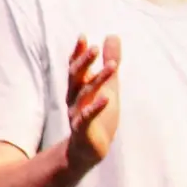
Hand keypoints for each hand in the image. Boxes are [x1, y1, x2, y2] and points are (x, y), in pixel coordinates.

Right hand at [65, 34, 121, 171]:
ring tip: (112, 67)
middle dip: (84, 63)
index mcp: (79, 88)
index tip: (83, 37)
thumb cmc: (99, 114)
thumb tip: (112, 36)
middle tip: (95, 48)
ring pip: (84, 95)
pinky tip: (107, 98)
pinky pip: (87, 117)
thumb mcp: (109, 85)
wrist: (90, 149)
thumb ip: (110, 62)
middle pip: (76, 78)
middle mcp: (74, 99)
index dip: (78, 53)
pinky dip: (96, 107)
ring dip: (98, 80)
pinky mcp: (83, 130)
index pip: (76, 68)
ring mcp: (77, 114)